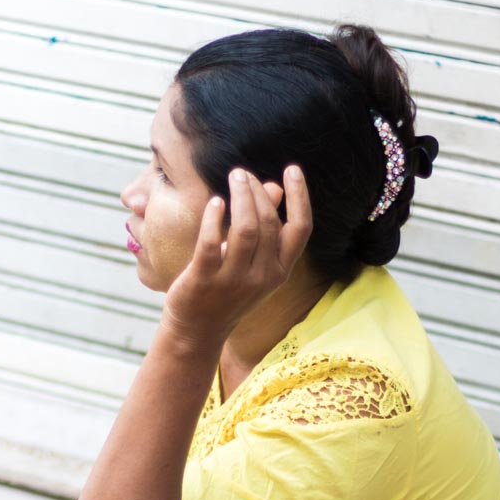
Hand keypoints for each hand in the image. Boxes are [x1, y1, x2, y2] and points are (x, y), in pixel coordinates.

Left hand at [162, 165, 312, 344]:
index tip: (292, 169)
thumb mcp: (253, 262)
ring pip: (246, 229)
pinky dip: (214, 217)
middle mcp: (262, 277)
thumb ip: (265, 226)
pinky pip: (212, 242)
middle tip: (242, 174)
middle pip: (270, 223)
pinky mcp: (205, 279)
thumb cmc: (227, 290)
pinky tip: (215, 203)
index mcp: (279, 271)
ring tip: (234, 177)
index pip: (301, 229)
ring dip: (240, 196)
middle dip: (257, 191)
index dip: (300, 197)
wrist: (198, 330)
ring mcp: (234, 280)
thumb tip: (274, 187)